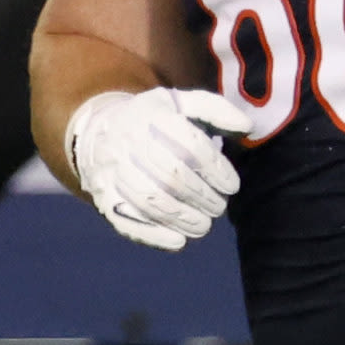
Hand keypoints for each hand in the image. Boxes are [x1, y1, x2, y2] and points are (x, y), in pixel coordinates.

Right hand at [63, 87, 250, 250]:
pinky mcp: (102, 195)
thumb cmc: (154, 121)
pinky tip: (178, 241)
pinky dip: (154, 235)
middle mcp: (128, 143)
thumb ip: (216, 110)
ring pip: (150, 201)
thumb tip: (247, 127)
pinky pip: (124, 220)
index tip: (231, 186)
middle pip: (172, 177)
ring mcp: (111, 171)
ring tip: (204, 225)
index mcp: (152, 117)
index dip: (217, 171)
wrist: (98, 131)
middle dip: (203, 198)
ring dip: (184, 219)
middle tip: (219, 207)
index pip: (191, 147)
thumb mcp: (181, 104)